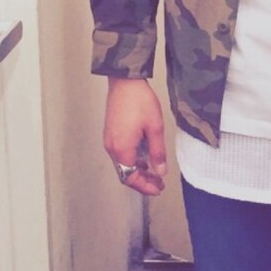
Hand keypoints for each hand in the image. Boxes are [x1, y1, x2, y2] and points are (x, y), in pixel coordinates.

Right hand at [103, 77, 167, 195]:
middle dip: (142, 181)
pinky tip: (144, 158)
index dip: (145, 187)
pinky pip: (120, 154)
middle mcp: (112, 147)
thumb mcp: (155, 128)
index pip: (131, 178)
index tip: (158, 189)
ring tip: (154, 173)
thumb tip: (160, 171)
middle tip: (158, 184)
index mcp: (122, 149)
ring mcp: (109, 140)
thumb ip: (157, 152)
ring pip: (122, 165)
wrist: (125, 82)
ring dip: (137, 171)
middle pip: (125, 174)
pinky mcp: (110, 133)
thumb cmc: (140, 102)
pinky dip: (132, 161)